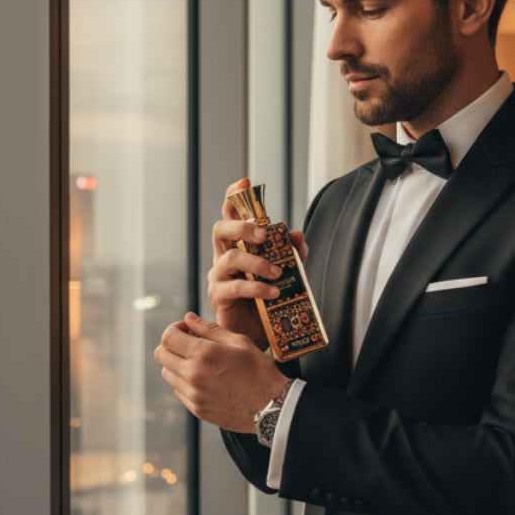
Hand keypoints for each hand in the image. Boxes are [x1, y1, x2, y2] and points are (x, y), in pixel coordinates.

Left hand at [153, 312, 289, 432]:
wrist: (272, 406)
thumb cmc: (259, 370)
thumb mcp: (239, 341)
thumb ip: (209, 328)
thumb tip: (188, 318)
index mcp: (204, 354)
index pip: (168, 337)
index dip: (175, 328)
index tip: (187, 329)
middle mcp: (194, 375)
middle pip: (161, 354)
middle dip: (172, 344)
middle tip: (189, 343)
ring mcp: (193, 394)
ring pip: (167, 373)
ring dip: (176, 363)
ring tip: (197, 361)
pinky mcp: (196, 408)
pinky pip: (178, 390)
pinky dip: (184, 381)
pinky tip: (204, 377)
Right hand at [209, 177, 307, 348]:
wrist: (260, 332)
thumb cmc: (269, 299)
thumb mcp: (288, 273)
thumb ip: (292, 253)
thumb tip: (296, 233)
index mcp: (238, 246)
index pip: (231, 215)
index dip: (234, 197)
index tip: (244, 182)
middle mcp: (224, 258)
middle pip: (220, 230)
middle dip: (241, 227)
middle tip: (262, 233)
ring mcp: (219, 277)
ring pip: (229, 259)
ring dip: (256, 262)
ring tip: (278, 272)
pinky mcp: (219, 297)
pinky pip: (235, 286)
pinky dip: (256, 287)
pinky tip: (274, 291)